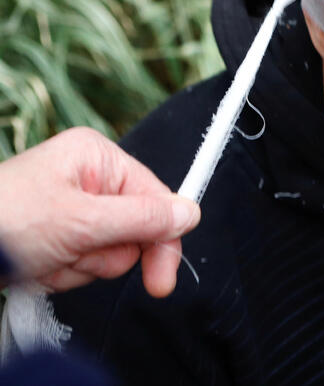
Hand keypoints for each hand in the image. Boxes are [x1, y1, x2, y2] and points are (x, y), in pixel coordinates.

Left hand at [0, 128, 200, 296]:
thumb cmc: (5, 221)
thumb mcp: (82, 221)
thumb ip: (142, 219)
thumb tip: (190, 212)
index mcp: (97, 158)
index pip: (156, 198)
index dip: (162, 240)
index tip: (160, 280)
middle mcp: (88, 176)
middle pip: (134, 229)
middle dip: (104, 253)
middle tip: (77, 257)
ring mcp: (72, 206)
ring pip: (108, 250)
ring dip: (81, 264)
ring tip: (48, 256)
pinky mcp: (57, 233)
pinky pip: (83, 260)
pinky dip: (64, 270)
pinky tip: (40, 264)